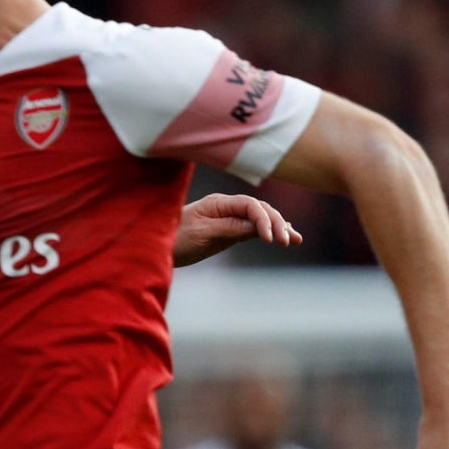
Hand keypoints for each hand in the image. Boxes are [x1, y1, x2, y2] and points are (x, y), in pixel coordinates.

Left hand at [174, 193, 301, 266]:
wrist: (154, 245)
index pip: (250, 205)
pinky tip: (286, 238)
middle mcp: (226, 207)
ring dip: (278, 227)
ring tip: (295, 240)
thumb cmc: (174, 237)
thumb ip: (229, 228)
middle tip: (287, 242)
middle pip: (259, 209)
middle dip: (276, 224)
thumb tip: (257, 227)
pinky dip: (269, 233)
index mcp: (218, 203)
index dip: (264, 219)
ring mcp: (229, 218)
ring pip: (260, 219)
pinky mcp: (229, 230)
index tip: (271, 239)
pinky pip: (253, 229)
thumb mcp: (202, 234)